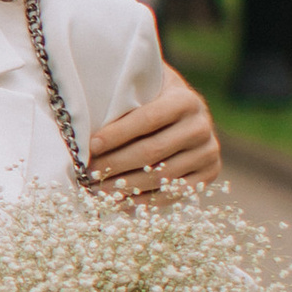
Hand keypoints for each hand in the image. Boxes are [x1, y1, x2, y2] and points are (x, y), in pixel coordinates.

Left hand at [86, 64, 220, 192]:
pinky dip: (144, 201)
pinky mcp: (209, 174)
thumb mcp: (143, 90)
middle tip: (88, 174)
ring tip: (98, 190)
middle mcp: (201, 126)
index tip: (91, 146)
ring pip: (161, 176)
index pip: (147, 119)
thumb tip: (82, 127)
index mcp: (185, 100)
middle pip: (152, 152)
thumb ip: (123, 101)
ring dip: (125, 187)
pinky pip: (173, 194)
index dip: (117, 134)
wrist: (186, 113)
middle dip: (115, 164)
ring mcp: (208, 152)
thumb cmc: (153, 99)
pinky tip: (119, 201)